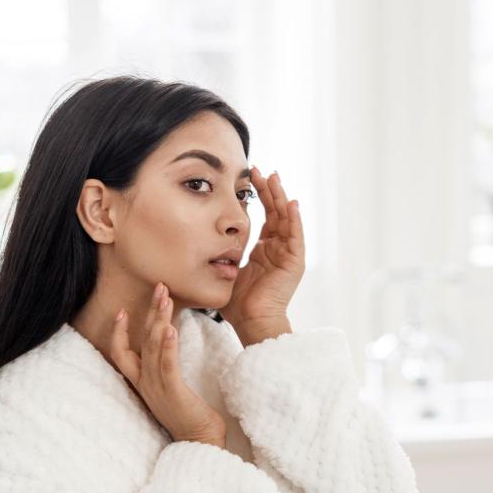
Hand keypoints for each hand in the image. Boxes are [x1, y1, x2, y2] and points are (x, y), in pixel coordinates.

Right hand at [110, 283, 226, 446]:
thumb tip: (169, 346)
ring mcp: (157, 388)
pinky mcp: (173, 392)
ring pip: (153, 347)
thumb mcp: (172, 389)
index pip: (120, 353)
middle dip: (149, 312)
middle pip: (141, 341)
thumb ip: (166, 369)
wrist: (199, 442)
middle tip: (159, 287)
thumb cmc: (190, 415)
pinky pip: (167, 365)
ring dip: (159, 320)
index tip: (122, 310)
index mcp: (143, 382)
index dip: (118, 332)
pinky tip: (171, 329)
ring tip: (166, 298)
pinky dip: (167, 346)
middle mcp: (145, 383)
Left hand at [219, 167, 304, 331]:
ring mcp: (288, 255)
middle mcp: (278, 250)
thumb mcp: (226, 272)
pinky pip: (296, 236)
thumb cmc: (237, 304)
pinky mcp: (294, 262)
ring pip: (287, 219)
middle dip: (269, 190)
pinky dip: (295, 219)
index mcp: (264, 251)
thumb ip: (220, 257)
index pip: (265, 217)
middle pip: (276, 213)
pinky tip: (291, 203)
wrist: (251, 322)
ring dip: (281, 198)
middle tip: (260, 170)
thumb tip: (196, 247)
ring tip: (274, 178)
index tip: (249, 179)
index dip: (259, 197)